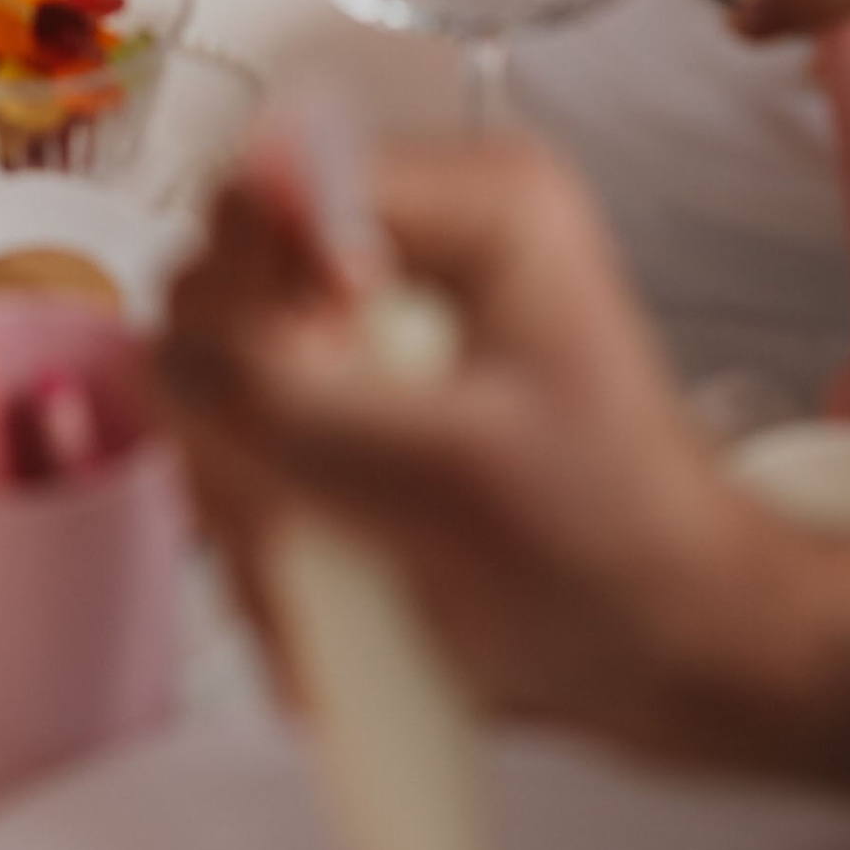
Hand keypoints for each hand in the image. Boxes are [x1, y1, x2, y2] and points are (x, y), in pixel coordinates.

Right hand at [158, 135, 795, 752]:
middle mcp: (413, 250)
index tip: (276, 408)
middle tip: (292, 524)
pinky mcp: (358, 418)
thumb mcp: (452, 476)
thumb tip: (165, 354)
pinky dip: (267, 541)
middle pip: (228, 294)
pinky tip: (318, 615)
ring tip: (316, 595)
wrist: (685, 663)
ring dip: (247, 506)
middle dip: (237, 432)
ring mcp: (379, 339)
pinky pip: (252, 456)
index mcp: (471, 207)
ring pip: (222, 391)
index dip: (246, 295)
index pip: (274, 185)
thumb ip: (299, 406)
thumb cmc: (613, 557)